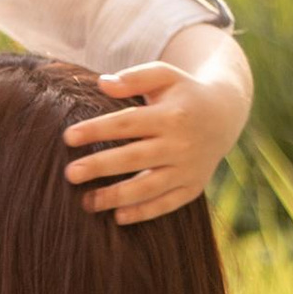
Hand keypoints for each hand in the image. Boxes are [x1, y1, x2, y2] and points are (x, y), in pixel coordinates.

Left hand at [62, 59, 245, 224]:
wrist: (224, 116)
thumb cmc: (182, 94)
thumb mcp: (165, 77)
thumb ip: (134, 78)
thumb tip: (102, 83)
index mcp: (171, 115)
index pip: (127, 124)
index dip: (97, 130)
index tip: (68, 138)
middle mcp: (181, 144)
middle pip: (134, 158)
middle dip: (100, 167)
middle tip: (70, 174)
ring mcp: (188, 169)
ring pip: (149, 187)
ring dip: (117, 196)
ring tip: (86, 202)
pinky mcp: (193, 187)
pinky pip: (167, 204)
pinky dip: (144, 212)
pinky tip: (117, 217)